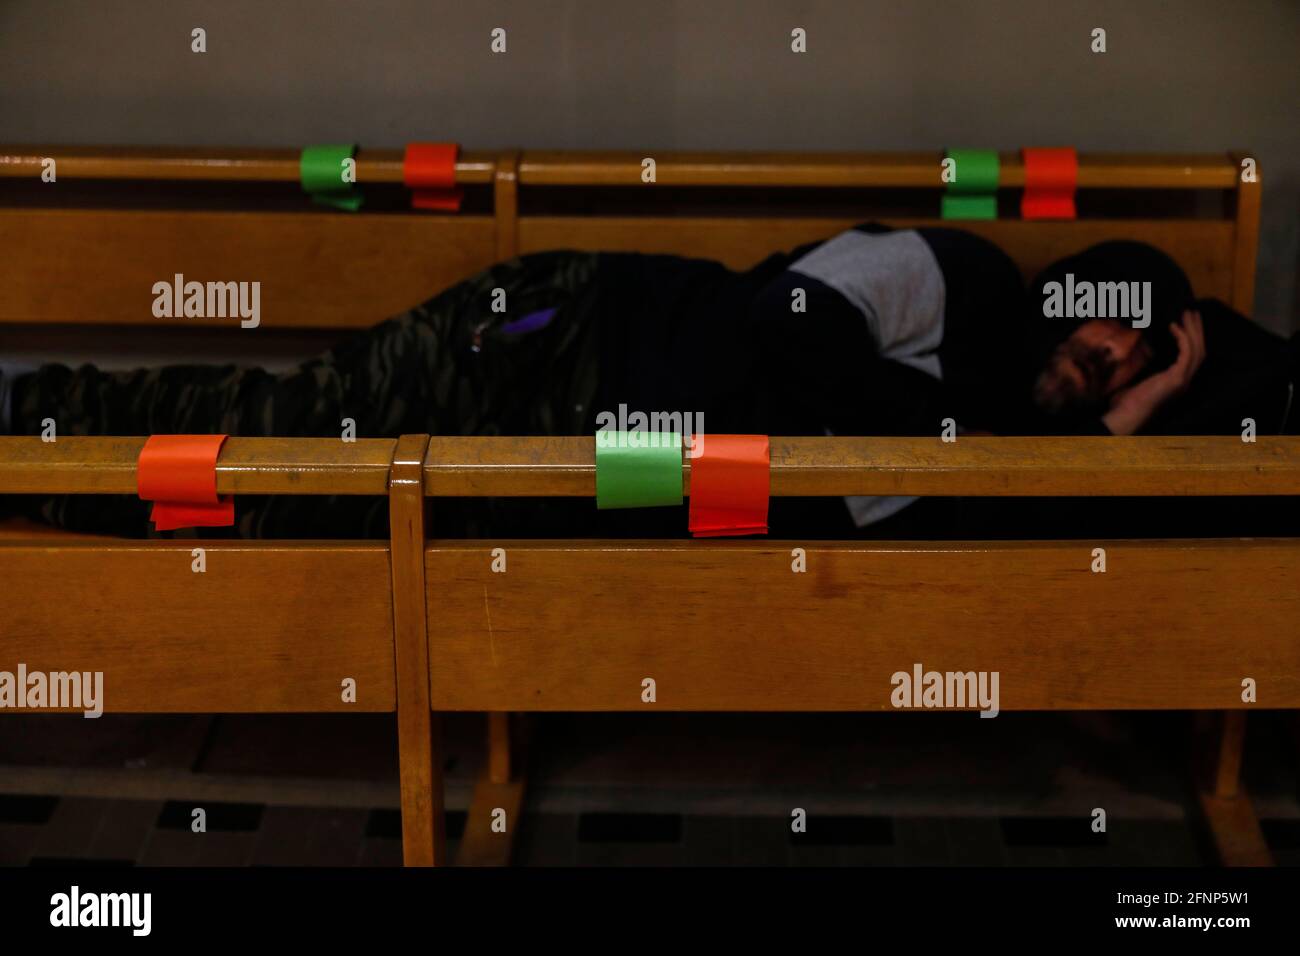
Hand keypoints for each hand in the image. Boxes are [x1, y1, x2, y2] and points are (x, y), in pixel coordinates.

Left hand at [1102, 310, 1204, 434]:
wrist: (1126, 415)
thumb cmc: (1127, 401)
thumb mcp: (1138, 380)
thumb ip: (1143, 367)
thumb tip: (1135, 351)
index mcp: (1177, 381)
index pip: (1193, 356)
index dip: (1193, 338)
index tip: (1187, 321)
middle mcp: (1184, 380)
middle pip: (1200, 350)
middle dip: (1197, 329)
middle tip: (1192, 311)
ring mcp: (1183, 380)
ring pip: (1197, 349)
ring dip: (1193, 329)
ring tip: (1188, 313)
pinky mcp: (1177, 378)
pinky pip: (1186, 353)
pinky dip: (1182, 337)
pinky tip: (1173, 326)